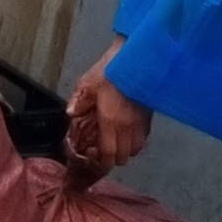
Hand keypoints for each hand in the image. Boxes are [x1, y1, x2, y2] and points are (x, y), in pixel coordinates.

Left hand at [66, 46, 151, 175]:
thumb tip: (71, 113)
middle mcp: (127, 127)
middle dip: (114, 158)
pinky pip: (144, 137)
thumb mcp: (87, 84)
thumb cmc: (111, 71)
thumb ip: (79, 101)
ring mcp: (141, 122)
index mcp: (110, 121)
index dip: (103, 163)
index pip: (109, 154)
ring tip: (117, 142)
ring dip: (127, 150)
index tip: (97, 160)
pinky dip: (137, 140)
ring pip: (137, 149)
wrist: (136, 58)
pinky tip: (129, 132)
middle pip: (124, 156)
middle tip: (105, 150)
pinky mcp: (150, 116)